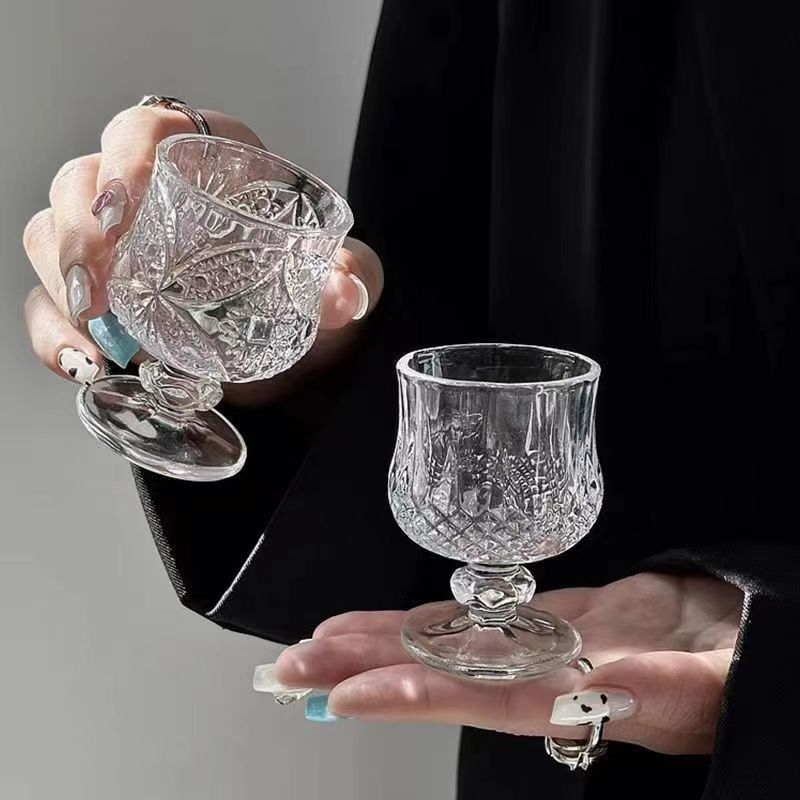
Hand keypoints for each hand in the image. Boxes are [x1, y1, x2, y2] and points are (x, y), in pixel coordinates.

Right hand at [23, 105, 381, 399]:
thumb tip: (343, 293)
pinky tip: (82, 364)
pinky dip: (57, 336)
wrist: (298, 346)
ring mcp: (119, 248)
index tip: (123, 213)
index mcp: (208, 163)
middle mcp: (151, 195)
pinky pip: (54, 305)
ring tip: (94, 335)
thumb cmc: (311, 287)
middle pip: (81, 183)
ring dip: (60, 286)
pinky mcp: (105, 300)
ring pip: (52, 238)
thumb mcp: (338, 277)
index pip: (148, 130)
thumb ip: (348, 277)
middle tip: (98, 289)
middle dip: (78, 235)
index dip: (123, 160)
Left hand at [275, 573, 742, 753]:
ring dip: (380, 643)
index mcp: (576, 696)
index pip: (478, 700)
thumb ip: (667, 688)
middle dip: (363, 673)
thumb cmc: (733, 668)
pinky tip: (387, 623)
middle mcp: (540, 678)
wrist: (735, 639)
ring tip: (317, 644)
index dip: (412, 698)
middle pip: (440, 676)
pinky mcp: (546, 619)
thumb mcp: (710, 683)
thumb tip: (627, 688)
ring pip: (447, 645)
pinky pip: (477, 622)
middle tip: (289, 671)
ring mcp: (537, 647)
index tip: (346, 697)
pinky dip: (428, 620)